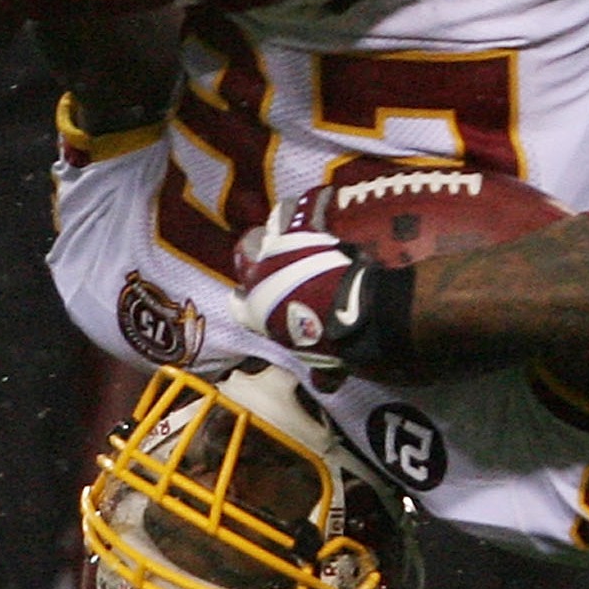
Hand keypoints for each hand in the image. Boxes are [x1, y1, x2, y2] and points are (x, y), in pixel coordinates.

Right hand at [230, 215, 367, 368]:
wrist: (350, 310)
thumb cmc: (331, 341)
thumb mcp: (321, 362)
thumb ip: (319, 370)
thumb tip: (325, 384)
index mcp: (255, 312)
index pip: (237, 302)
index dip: (248, 300)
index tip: (261, 300)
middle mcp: (256, 277)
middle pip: (246, 257)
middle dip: (259, 259)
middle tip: (279, 261)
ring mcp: (276, 250)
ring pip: (267, 230)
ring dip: (281, 232)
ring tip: (296, 233)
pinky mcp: (300, 229)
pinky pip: (294, 209)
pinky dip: (307, 206)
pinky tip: (317, 204)